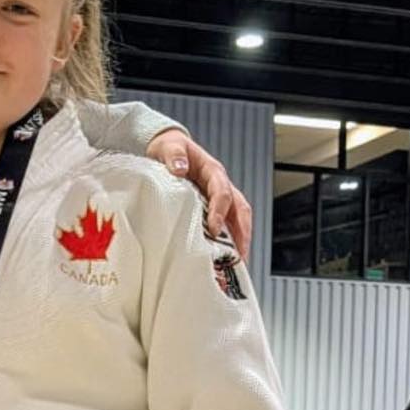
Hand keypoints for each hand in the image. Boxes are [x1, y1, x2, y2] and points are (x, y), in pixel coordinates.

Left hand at [146, 129, 252, 260]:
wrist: (167, 148)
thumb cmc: (170, 148)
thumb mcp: (169, 147)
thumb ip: (174, 156)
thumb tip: (179, 168)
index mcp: (213, 171)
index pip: (222, 192)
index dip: (220, 210)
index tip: (214, 228)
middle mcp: (220, 185)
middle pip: (239, 209)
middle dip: (242, 232)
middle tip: (239, 255)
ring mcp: (218, 197)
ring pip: (237, 219)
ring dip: (240, 240)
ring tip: (238, 262)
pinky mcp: (212, 207)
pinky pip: (226, 223)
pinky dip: (229, 240)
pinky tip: (224, 256)